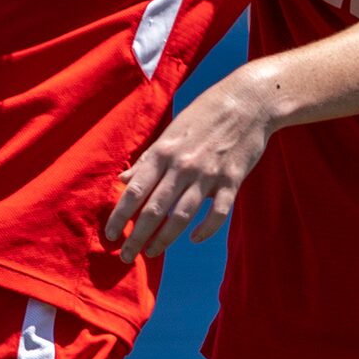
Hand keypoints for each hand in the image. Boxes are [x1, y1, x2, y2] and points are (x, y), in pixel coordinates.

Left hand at [104, 77, 277, 257]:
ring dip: (164, 239)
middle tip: (127, 256)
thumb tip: (123, 180)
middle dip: (137, 236)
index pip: (135, 191)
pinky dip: (205, 230)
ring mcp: (208, 175)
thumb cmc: (205, 114)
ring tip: (152, 253)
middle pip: (154, 209)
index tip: (110, 235)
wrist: (249, 101)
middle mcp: (182, 165)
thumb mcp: (171, 131)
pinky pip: (217, 213)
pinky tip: (194, 239)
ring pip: (182, 216)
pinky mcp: (232, 181)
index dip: (120, 216)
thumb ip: (148, 159)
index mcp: (164, 152)